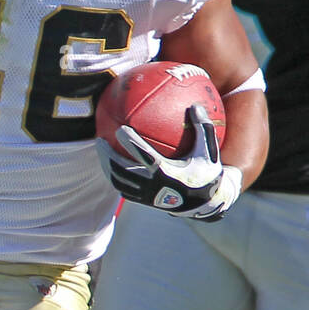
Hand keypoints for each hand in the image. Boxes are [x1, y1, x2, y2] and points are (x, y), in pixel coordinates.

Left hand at [98, 104, 242, 220]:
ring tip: (100, 149)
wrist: (204, 204)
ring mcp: (146, 196)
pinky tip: (109, 162)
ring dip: (106, 165)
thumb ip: (203, 128)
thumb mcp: (208, 151)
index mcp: (167, 174)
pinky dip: (113, 175)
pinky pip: (122, 188)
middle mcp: (153, 186)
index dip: (131, 144)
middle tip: (100, 139)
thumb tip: (196, 105)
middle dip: (108, 155)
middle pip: (123, 171)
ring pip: (118, 181)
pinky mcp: (142, 201)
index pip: (145, 157)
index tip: (120, 129)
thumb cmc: (205, 172)